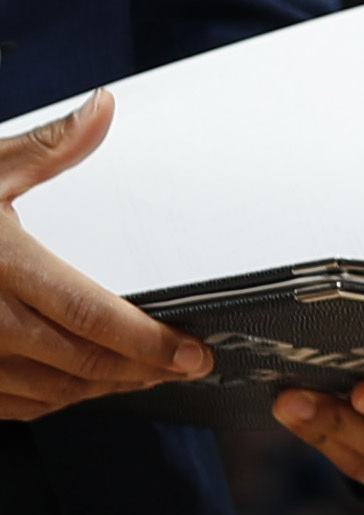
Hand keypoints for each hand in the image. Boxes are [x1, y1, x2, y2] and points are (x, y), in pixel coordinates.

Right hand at [0, 94, 206, 421]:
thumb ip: (47, 148)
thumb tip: (103, 109)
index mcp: (1, 264)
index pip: (91, 314)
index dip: (149, 341)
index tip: (193, 352)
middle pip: (82, 362)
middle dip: (143, 369)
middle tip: (186, 366)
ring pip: (52, 391)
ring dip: (104, 389)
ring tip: (146, 375)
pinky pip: (15, 405)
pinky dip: (57, 400)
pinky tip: (83, 386)